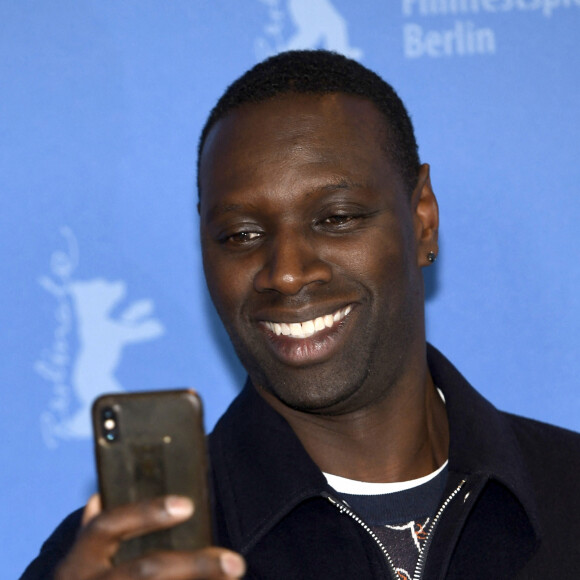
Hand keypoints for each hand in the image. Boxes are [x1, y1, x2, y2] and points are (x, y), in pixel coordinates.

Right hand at [55, 495, 245, 578]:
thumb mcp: (79, 564)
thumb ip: (93, 533)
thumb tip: (98, 497)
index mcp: (77, 562)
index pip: (107, 526)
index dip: (146, 512)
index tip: (188, 505)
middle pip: (145, 571)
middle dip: (194, 565)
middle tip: (236, 562)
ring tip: (233, 575)